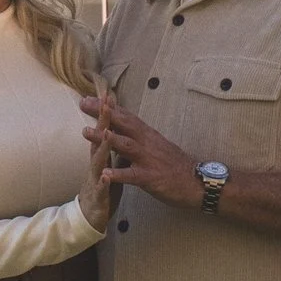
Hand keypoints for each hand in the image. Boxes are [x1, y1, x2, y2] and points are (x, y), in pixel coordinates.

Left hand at [90, 93, 206, 210]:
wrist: (198, 183)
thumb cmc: (175, 165)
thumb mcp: (157, 145)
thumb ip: (139, 136)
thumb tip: (124, 128)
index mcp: (147, 135)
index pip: (125, 116)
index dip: (107, 106)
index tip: (89, 97)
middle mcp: (147, 142)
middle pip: (123, 123)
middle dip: (103, 113)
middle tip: (83, 103)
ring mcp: (148, 159)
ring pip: (124, 145)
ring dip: (104, 138)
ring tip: (85, 132)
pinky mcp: (151, 177)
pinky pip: (132, 175)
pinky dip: (118, 174)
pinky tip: (104, 173)